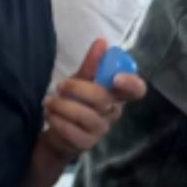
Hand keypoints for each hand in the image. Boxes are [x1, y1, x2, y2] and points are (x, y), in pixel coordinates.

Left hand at [43, 38, 145, 158]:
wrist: (57, 132)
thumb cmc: (75, 103)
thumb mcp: (81, 80)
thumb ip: (91, 64)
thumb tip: (102, 42)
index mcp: (116, 95)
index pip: (137, 90)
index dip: (131, 83)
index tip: (115, 77)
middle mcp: (112, 113)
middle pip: (103, 99)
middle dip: (77, 89)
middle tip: (60, 85)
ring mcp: (100, 130)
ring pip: (86, 116)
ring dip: (63, 106)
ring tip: (49, 101)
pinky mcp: (85, 144)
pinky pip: (72, 132)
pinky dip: (57, 121)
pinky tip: (50, 115)